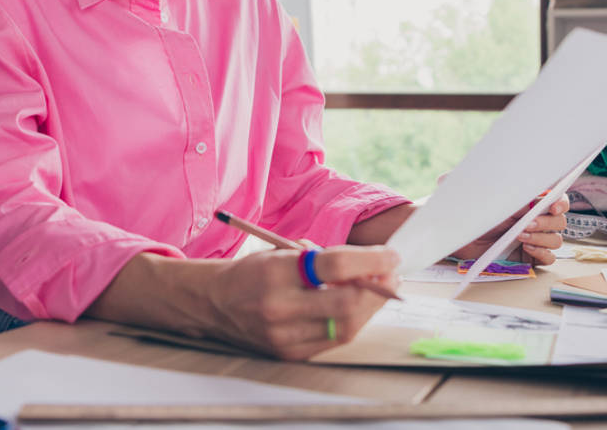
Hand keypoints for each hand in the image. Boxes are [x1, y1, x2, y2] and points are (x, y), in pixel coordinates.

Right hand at [204, 245, 399, 359]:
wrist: (215, 302)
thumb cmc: (252, 271)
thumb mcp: (281, 252)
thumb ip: (321, 258)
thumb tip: (368, 264)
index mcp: (277, 271)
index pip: (335, 265)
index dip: (370, 260)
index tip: (390, 255)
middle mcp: (280, 305)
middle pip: (346, 303)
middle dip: (377, 289)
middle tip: (391, 275)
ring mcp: (284, 335)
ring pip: (345, 328)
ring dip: (370, 308)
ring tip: (378, 290)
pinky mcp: (289, 353)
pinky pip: (333, 340)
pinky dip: (351, 323)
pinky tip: (357, 308)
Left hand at [452, 194, 568, 265]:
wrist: (456, 234)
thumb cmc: (467, 209)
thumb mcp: (484, 194)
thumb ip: (508, 190)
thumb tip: (531, 190)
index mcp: (526, 199)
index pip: (555, 197)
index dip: (560, 201)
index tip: (553, 206)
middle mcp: (533, 218)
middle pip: (559, 220)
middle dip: (546, 222)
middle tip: (526, 224)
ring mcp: (532, 237)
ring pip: (556, 239)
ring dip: (542, 237)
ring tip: (519, 236)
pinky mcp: (528, 256)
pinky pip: (549, 258)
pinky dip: (542, 253)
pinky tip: (526, 248)